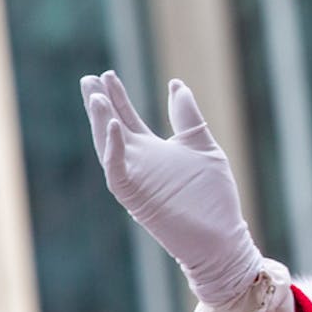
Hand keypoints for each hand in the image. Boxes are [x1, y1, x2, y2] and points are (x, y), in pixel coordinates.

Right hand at [82, 71, 262, 305]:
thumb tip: (176, 84)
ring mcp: (136, 179)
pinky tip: (114, 127)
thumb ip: (187, 117)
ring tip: (94, 96)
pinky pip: (118, 171)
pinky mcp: (136, 197)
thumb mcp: (201, 146)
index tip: (108, 74)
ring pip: (108, 146)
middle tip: (89, 79)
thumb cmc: (214, 196)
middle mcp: (139, 163)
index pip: (128, 119)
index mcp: (153, 151)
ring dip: (100, 122)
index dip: (118, 97)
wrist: (222, 237)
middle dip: (100, 104)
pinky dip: (113, 149)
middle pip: (112, 128)